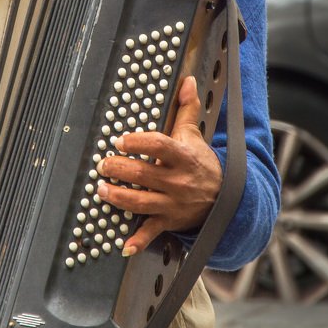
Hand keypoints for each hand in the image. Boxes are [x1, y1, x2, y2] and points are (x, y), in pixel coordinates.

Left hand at [97, 76, 222, 256]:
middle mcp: (177, 181)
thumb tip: (188, 81)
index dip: (137, 142)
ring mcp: (173, 203)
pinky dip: (138, 241)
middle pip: (142, 175)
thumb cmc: (201, 163)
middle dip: (118, 170)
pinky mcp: (169, 221)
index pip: (158, 146)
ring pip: (141, 202)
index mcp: (182, 157)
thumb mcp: (194, 135)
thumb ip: (187, 109)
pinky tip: (123, 245)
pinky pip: (152, 232)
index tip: (119, 140)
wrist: (226, 197)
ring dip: (118, 198)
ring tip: (101, 190)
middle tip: (103, 165)